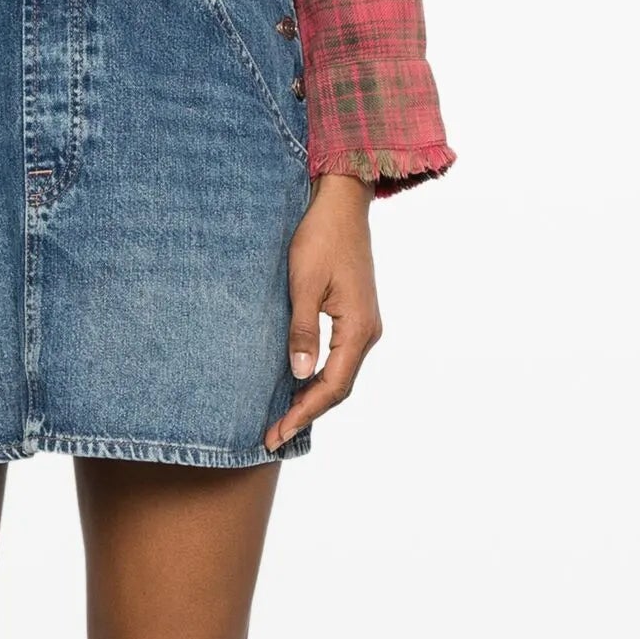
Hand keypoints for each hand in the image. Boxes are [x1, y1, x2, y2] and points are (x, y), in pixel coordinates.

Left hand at [265, 172, 381, 451]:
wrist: (341, 201)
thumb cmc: (320, 237)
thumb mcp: (303, 284)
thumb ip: (302, 331)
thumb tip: (301, 376)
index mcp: (358, 328)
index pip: (333, 387)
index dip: (305, 414)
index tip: (278, 433)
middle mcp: (366, 331)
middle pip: (338, 387)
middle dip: (306, 414)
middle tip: (273, 436)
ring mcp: (363, 324)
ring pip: (339, 375)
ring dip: (312, 398)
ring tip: (281, 419)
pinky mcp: (353, 315)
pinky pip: (338, 358)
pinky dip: (318, 378)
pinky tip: (295, 385)